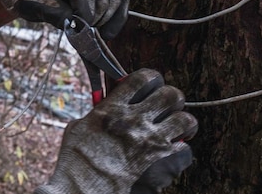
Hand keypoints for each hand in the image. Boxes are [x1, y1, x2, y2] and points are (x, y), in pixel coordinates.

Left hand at [0, 0, 128, 38]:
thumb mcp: (27, 3)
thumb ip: (48, 11)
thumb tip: (72, 22)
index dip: (84, 18)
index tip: (77, 35)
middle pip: (102, 1)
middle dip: (93, 24)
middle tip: (78, 37)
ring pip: (115, 2)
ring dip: (105, 24)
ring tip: (88, 33)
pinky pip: (122, 1)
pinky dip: (117, 19)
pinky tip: (106, 32)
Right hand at [35, 69, 197, 193]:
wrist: (83, 189)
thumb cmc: (75, 161)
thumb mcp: (80, 127)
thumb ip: (98, 112)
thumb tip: (106, 103)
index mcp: (113, 108)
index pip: (142, 78)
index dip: (150, 78)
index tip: (151, 83)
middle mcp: (134, 120)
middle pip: (170, 94)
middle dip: (171, 98)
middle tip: (166, 107)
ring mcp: (150, 141)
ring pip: (185, 119)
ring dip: (182, 122)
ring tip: (177, 127)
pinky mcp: (161, 163)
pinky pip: (185, 150)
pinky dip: (181, 151)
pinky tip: (171, 153)